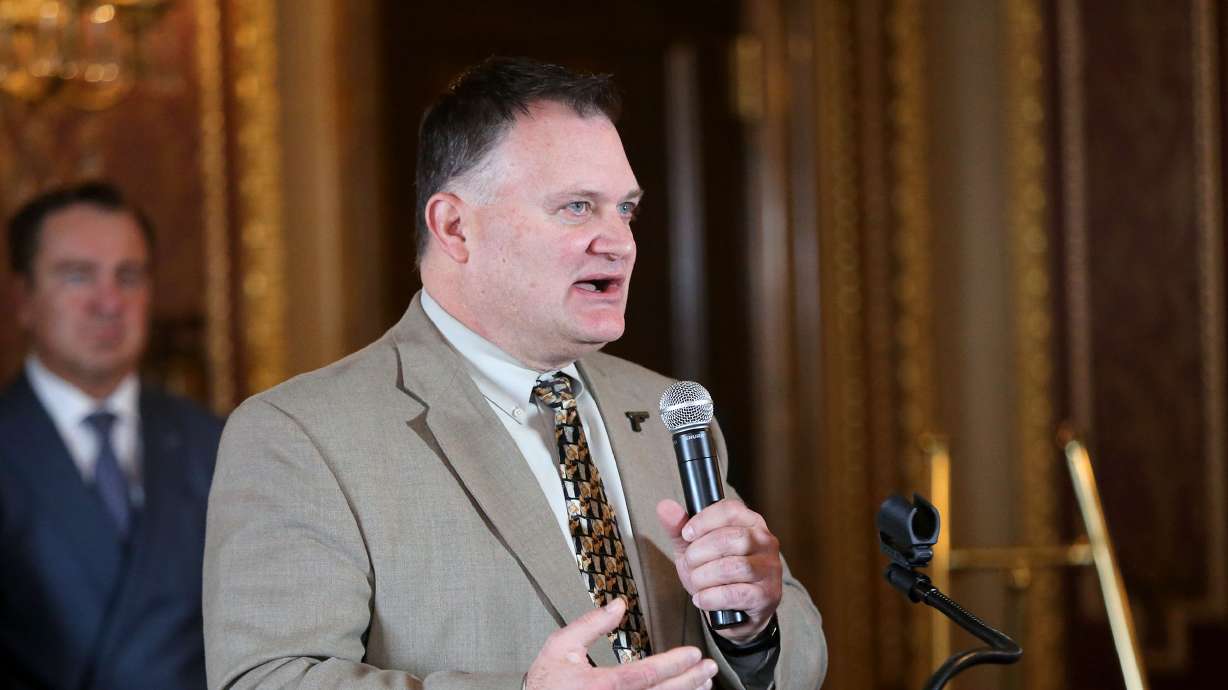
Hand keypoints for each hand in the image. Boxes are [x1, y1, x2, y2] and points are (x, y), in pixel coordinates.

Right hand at [524, 598, 718, 689]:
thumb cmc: (545, 685)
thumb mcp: (560, 646)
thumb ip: (591, 624)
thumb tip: (618, 605)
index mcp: (601, 686)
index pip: (645, 674)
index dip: (674, 664)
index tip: (693, 654)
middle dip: (690, 681)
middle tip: (709, 668)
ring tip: (703, 683)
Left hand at [657, 499, 782, 643]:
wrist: (734, 613)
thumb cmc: (716, 575)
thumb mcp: (694, 548)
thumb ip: (678, 528)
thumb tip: (665, 507)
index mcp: (750, 522)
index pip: (730, 510)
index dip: (703, 521)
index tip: (687, 534)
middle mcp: (765, 542)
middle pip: (731, 538)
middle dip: (700, 552)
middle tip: (690, 563)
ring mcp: (769, 569)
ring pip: (733, 567)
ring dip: (705, 576)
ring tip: (697, 582)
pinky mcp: (766, 595)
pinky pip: (735, 594)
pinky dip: (711, 597)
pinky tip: (702, 598)